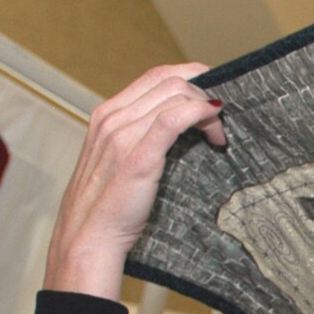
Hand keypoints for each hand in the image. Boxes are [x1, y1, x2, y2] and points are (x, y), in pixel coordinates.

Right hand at [45, 64, 226, 299]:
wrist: (90, 237)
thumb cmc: (112, 206)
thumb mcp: (124, 161)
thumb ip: (145, 138)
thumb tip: (184, 127)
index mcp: (107, 114)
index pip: (156, 76)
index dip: (193, 79)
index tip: (215, 98)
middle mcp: (112, 117)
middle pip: (170, 79)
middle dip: (206, 93)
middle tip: (223, 120)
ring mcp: (122, 134)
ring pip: (176, 93)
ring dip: (208, 109)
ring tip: (219, 137)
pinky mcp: (138, 155)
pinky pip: (174, 118)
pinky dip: (201, 115)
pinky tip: (215, 131)